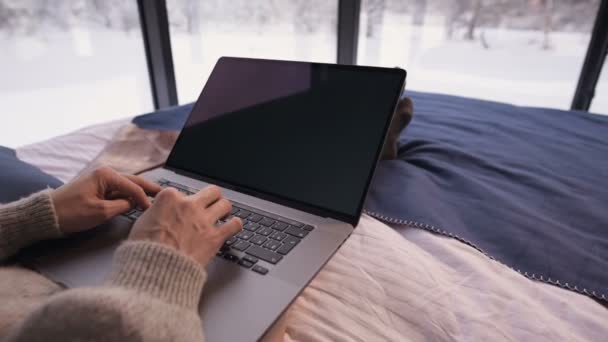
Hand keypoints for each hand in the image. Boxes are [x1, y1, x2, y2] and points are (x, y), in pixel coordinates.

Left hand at [51, 166, 160, 233]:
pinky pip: (118, 191)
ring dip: (140, 191)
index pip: (133, 187)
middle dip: (149, 188)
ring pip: (127, 185)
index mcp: (106, 175)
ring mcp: (101, 181)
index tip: (153, 209)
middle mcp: (105, 174)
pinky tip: (137, 201)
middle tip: (165, 194)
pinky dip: (129, 195)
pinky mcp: (97, 189)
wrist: (47, 215)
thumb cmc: (71, 212)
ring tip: (155, 197)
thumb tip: (134, 203)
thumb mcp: (100, 212)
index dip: (145, 198)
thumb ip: (122, 206)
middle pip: (133, 181)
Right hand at [128, 185, 242, 266]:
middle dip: (211, 198)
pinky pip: (234, 224)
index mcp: (169, 198)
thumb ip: (155, 213)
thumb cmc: (144, 250)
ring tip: (223, 215)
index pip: (182, 192)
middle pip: (211, 192)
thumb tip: (158, 213)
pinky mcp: (215, 237)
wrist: (155, 270)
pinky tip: (233, 227)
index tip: (183, 209)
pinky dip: (235, 225)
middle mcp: (189, 205)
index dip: (183, 202)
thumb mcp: (141, 224)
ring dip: (224, 210)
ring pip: (225, 204)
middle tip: (210, 205)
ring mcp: (204, 220)